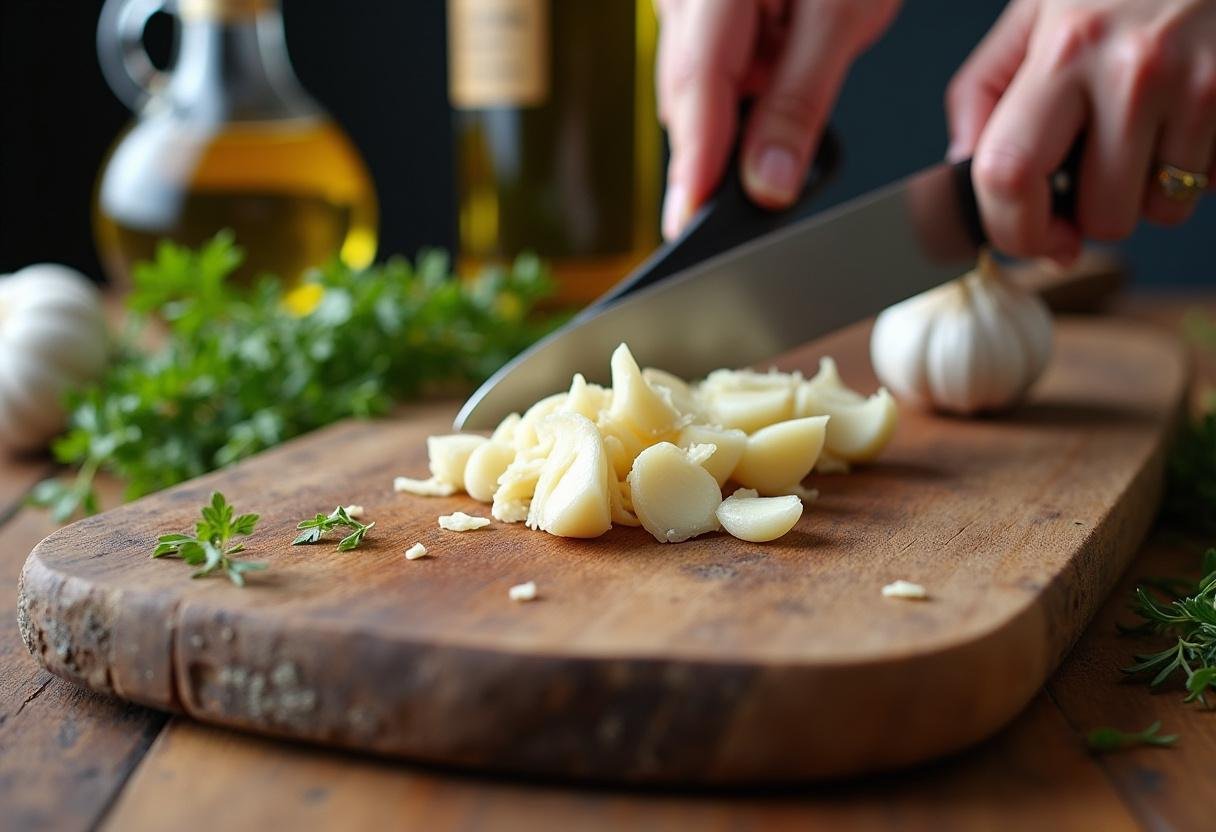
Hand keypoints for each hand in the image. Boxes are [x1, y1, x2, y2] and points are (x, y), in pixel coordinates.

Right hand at [656, 0, 898, 238]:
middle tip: (745, 218)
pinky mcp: (698, 16)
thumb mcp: (841, 12)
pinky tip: (768, 105)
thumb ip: (801, 101)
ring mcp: (683, 4)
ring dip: (731, 127)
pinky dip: (737, 102)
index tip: (692, 224)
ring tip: (773, 147)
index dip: (695, 163)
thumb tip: (769, 184)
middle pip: (687, 99)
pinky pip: (707, 74)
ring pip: (694, 93)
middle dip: (716, 157)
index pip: (697, 87)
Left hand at [947, 0, 1215, 260]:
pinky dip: (1195, 167)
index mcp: (1065, 50)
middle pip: (1101, 217)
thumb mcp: (1036, 11)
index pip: (1009, 175)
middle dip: (1092, 214)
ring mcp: (1201, 86)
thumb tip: (963, 166)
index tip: (1025, 237)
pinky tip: (1184, 119)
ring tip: (1146, 131)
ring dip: (1149, 191)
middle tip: (1095, 167)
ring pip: (1163, 210)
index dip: (1012, 229)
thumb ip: (984, 90)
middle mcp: (1134, 71)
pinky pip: (1212, 183)